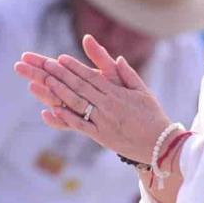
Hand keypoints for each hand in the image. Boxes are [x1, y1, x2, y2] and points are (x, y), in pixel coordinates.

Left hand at [13, 34, 169, 161]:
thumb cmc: (152, 116)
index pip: (91, 77)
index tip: (60, 58)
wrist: (160, 144)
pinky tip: (52, 111)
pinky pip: (81, 126)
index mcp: (117, 93)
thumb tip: (118, 58)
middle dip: (61, 75)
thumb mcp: (143, 91)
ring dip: (59, 92)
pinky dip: (66, 118)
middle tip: (45, 64)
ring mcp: (103, 121)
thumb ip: (128, 74)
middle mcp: (108, 105)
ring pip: (77, 104)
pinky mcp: (101, 136)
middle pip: (80, 87)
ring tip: (43, 81)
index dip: (74, 67)